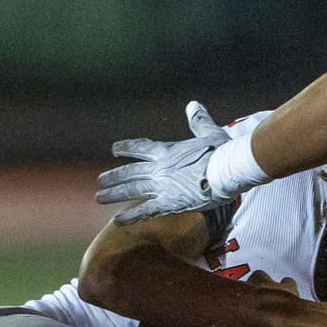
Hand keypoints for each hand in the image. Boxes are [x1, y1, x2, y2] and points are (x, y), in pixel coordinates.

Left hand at [97, 102, 231, 224]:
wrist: (227, 170)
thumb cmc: (222, 151)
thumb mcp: (209, 132)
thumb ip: (198, 120)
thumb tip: (192, 105)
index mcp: (168, 151)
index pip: (141, 148)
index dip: (127, 148)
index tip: (114, 149)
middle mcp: (160, 169)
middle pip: (131, 172)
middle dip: (114, 176)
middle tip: (99, 181)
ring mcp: (162, 187)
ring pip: (132, 190)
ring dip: (114, 194)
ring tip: (99, 198)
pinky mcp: (169, 203)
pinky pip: (145, 211)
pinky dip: (131, 217)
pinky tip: (117, 221)